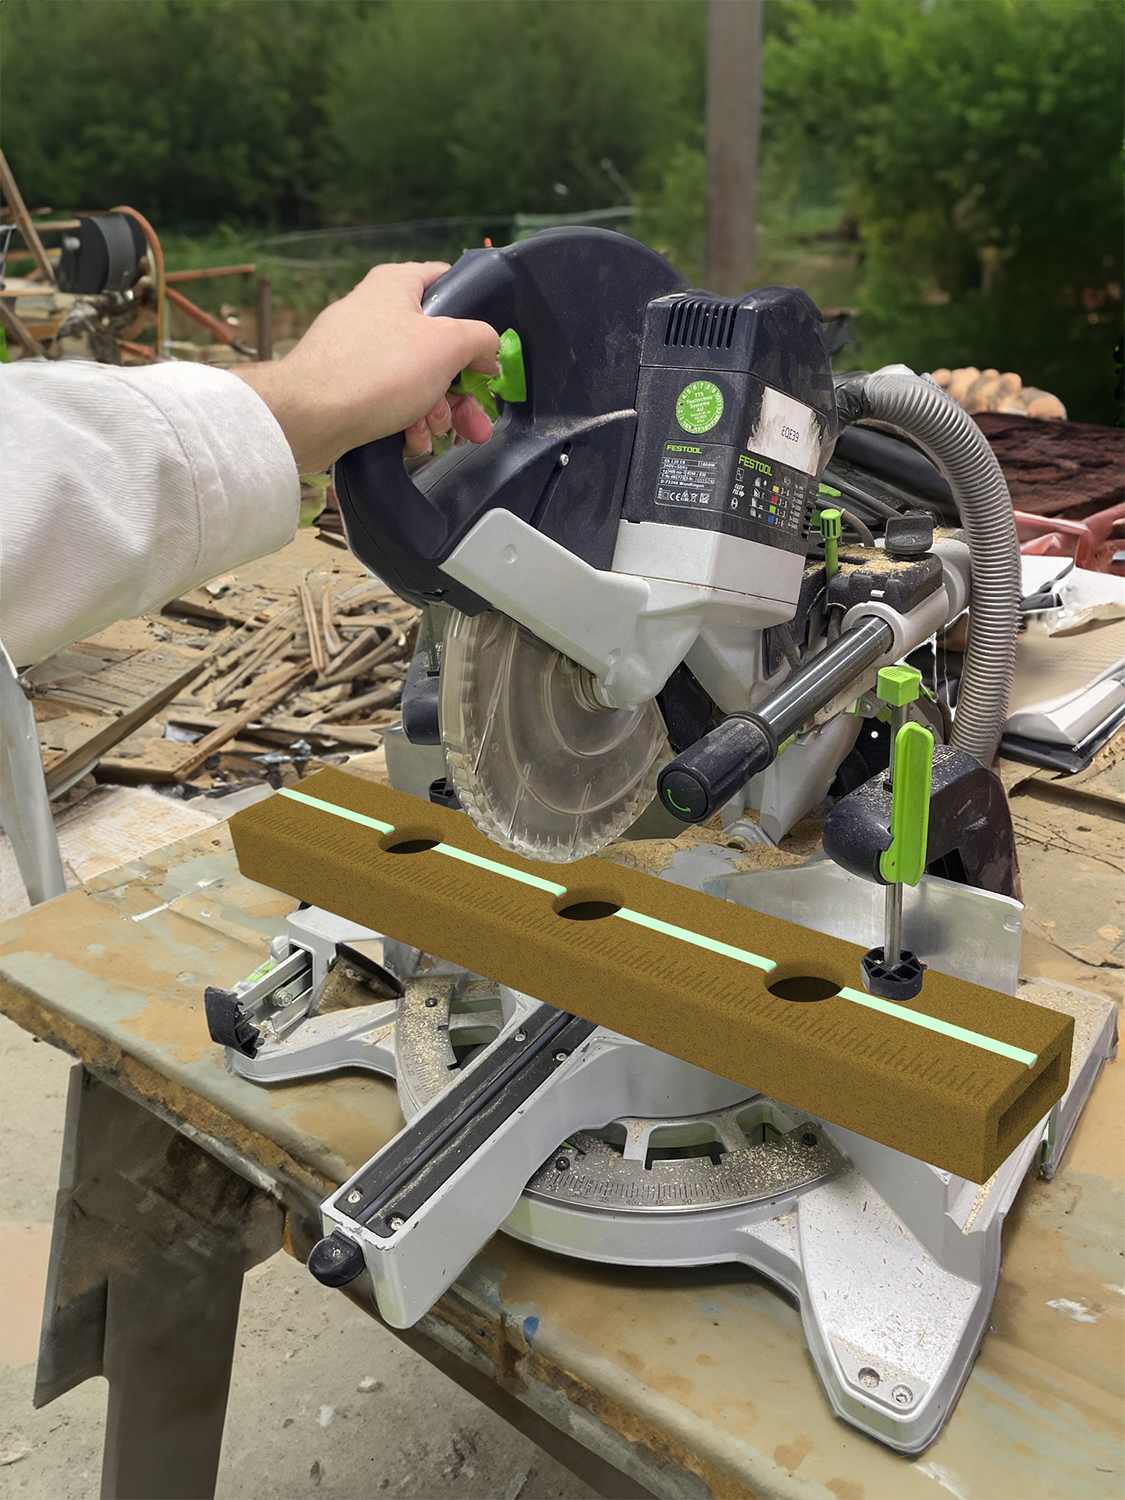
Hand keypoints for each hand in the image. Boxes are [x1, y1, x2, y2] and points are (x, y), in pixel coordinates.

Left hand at [231, 261, 498, 475]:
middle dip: (460, 390)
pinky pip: (389, 399)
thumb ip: (481, 338)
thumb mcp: (448, 345)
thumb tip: (488, 349)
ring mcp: (358, 350)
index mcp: (397, 285)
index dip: (475, 313)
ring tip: (437, 434)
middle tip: (475, 420)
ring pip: (415, 380)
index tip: (488, 349)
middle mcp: (375, 311)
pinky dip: (406, 421)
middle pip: (436, 346)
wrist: (310, 416)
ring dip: (436, 412)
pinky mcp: (345, 386)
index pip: (447, 281)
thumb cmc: (381, 370)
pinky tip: (412, 441)